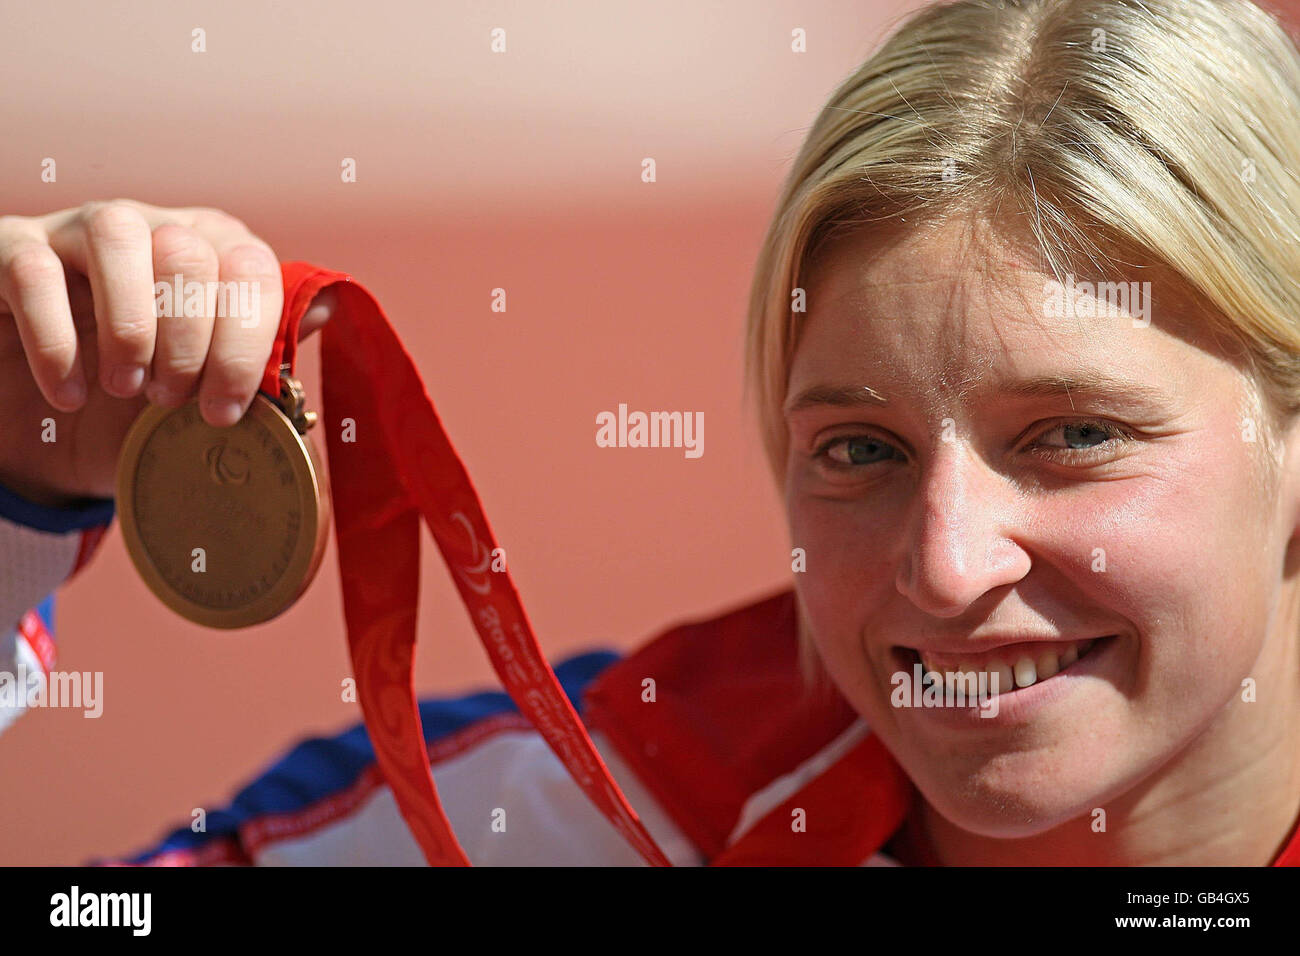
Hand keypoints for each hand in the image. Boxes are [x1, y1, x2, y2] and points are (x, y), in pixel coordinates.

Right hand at [0, 199, 335, 507]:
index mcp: (215, 250)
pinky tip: (70, 394)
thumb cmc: (139, 391)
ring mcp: (80, 228)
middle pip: (191, 254)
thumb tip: (327, 307)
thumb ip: (262, 350)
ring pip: (119, 237)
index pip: (253, 269)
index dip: (247, 344)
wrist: (39, 410)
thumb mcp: (204, 381)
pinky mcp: (13, 249)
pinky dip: (57, 342)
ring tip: (125, 389)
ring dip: (129, 327)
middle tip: (171, 400)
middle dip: (188, 341)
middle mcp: (154, 226)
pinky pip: (36, 272)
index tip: (226, 411)